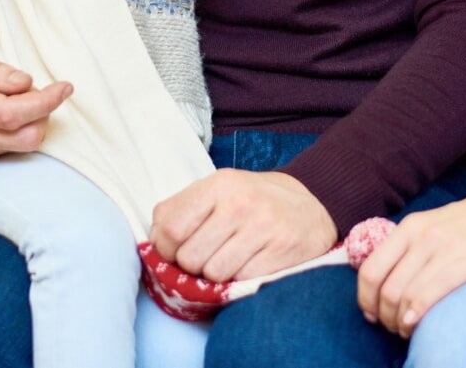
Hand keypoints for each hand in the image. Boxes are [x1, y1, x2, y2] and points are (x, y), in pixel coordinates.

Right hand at [0, 43, 72, 164]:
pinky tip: (3, 115)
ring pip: (21, 146)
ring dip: (31, 123)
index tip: (65, 87)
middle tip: (35, 90)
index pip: (16, 113)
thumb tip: (26, 83)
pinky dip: (16, 133)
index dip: (47, 101)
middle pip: (27, 137)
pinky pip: (7, 151)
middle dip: (44, 113)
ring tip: (14, 100)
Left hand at [149, 170, 337, 281]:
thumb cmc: (253, 201)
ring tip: (231, 259)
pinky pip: (242, 281)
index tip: (174, 252)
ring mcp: (263, 228)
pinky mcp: (282, 252)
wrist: (313, 203)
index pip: (171, 227)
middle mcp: (240, 204)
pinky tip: (251, 263)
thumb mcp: (218, 191)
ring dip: (217, 275)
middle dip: (193, 266)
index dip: (165, 249)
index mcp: (218, 185)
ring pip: (214, 274)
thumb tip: (152, 243)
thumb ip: (183, 210)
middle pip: (190, 257)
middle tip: (208, 256)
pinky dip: (241, 280)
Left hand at [356, 194, 465, 337]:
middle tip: (392, 326)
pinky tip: (415, 325)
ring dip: (399, 321)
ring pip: (404, 294)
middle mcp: (421, 235)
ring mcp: (443, 248)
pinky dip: (417, 314)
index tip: (371, 314)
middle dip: (383, 315)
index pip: (371, 268)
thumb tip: (384, 281)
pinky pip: (430, 293)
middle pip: (385, 287)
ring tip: (406, 330)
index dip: (365, 298)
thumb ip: (408, 247)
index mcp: (409, 227)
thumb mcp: (431, 224)